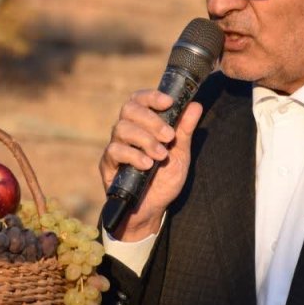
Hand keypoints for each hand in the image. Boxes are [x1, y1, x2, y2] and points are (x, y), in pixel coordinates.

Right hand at [98, 89, 202, 241]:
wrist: (152, 208)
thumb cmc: (164, 178)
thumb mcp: (180, 154)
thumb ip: (185, 130)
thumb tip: (195, 105)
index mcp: (142, 123)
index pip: (140, 99)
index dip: (152, 96)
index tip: (168, 102)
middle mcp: (126, 130)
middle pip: (129, 109)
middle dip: (152, 120)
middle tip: (169, 136)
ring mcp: (116, 146)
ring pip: (122, 128)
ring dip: (145, 139)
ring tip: (161, 155)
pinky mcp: (108, 164)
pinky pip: (115, 151)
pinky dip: (133, 155)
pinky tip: (147, 165)